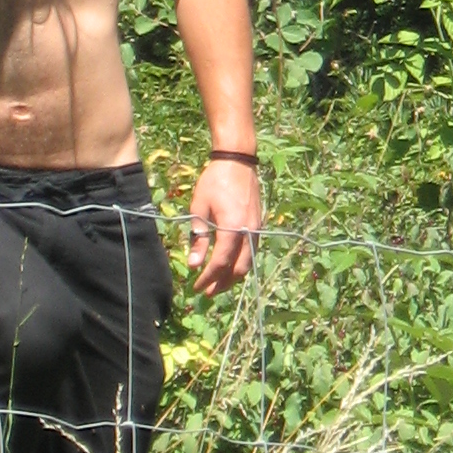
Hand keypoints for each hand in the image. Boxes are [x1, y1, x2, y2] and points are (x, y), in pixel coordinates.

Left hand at [187, 159, 260, 296]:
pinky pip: (251, 251)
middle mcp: (248, 232)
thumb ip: (199, 237)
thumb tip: (194, 264)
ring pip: (248, 262)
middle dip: (222, 283)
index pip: (220, 263)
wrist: (237, 161)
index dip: (208, 278)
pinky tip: (229, 265)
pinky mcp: (258, 224)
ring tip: (217, 283)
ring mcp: (256, 229)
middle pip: (238, 269)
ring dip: (233, 276)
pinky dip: (240, 263)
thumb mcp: (200, 208)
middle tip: (207, 291)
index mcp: (232, 228)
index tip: (196, 287)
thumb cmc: (214, 181)